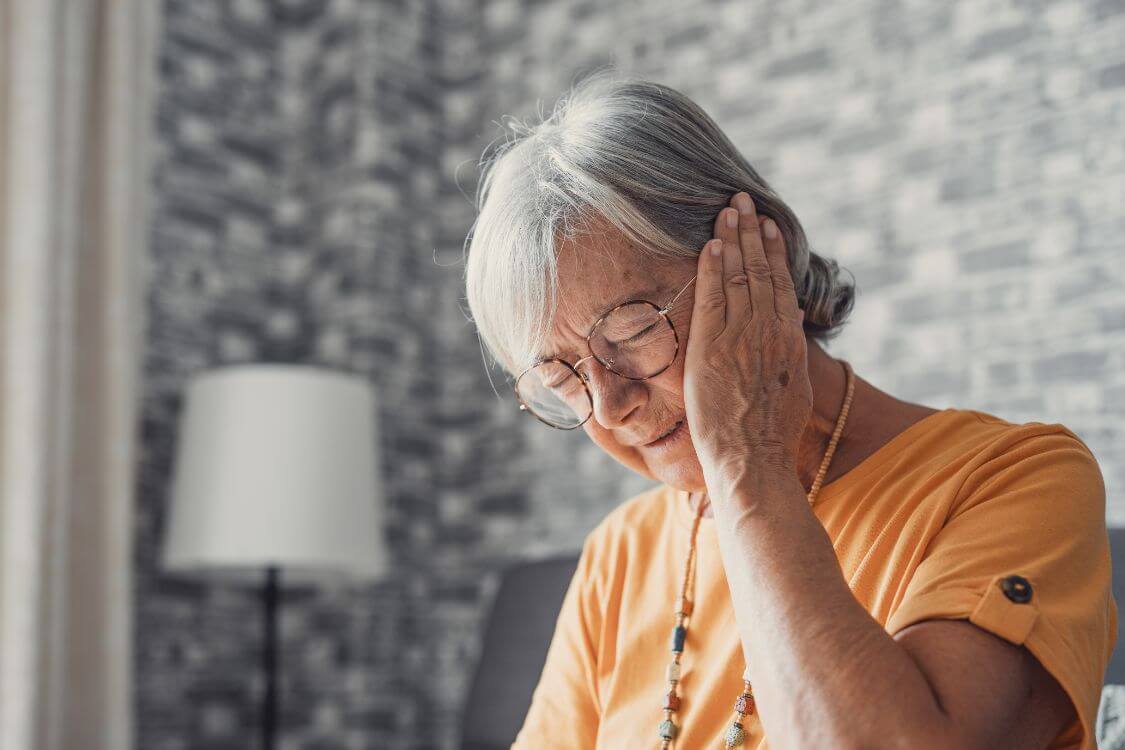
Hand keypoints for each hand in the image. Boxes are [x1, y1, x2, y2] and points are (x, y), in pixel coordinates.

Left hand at [682, 192, 812, 498]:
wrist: (754, 460)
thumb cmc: (770, 439)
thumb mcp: (790, 393)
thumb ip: (786, 363)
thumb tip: (785, 349)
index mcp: (790, 342)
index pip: (781, 285)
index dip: (773, 252)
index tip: (768, 227)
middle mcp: (769, 332)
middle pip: (760, 270)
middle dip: (751, 232)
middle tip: (743, 201)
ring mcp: (742, 337)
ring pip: (739, 276)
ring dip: (732, 238)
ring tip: (727, 209)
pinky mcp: (714, 347)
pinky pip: (713, 297)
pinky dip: (712, 268)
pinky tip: (709, 244)